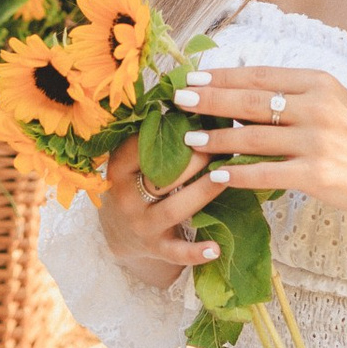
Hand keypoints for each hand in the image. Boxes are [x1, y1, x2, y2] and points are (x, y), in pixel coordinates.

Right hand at [97, 129, 225, 288]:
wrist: (118, 234)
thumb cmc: (135, 185)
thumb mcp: (131, 162)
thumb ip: (152, 138)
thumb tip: (191, 95)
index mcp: (118, 169)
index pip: (139, 147)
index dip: (167, 132)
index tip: (195, 117)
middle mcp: (127, 198)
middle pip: (161, 176)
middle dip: (193, 159)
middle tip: (221, 142)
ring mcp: (141, 225)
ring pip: (173, 209)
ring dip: (202, 192)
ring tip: (227, 177)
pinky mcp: (156, 248)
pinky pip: (177, 252)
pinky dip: (196, 252)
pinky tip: (216, 248)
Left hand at [171, 63, 346, 228]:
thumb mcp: (334, 104)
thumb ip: (295, 97)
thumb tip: (243, 96)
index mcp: (319, 82)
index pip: (260, 75)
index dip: (222, 76)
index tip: (193, 76)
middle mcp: (316, 106)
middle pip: (250, 100)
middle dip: (209, 99)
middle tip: (178, 99)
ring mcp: (317, 140)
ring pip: (252, 136)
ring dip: (216, 137)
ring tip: (189, 138)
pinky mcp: (317, 174)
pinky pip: (265, 173)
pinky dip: (237, 175)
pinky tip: (217, 176)